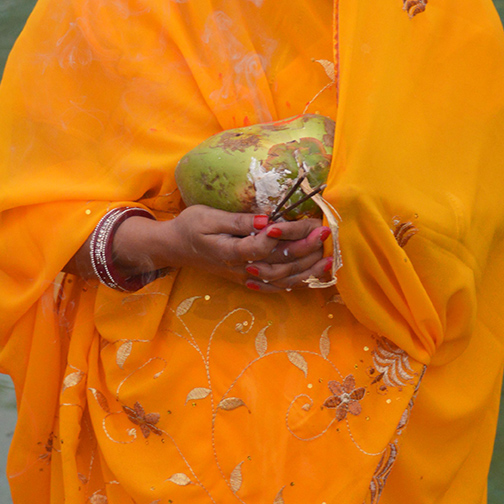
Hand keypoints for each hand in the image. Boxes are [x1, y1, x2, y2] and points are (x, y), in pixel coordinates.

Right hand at [112, 206, 331, 291]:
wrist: (175, 247)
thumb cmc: (190, 226)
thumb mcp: (208, 216)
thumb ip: (238, 220)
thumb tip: (267, 220)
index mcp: (228, 250)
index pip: (260, 247)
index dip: (283, 236)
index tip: (304, 221)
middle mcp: (239, 268)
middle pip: (277, 264)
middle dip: (304, 250)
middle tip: (324, 234)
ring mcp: (244, 277)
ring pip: (280, 279)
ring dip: (306, 270)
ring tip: (328, 259)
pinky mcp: (247, 280)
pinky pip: (275, 287)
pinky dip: (295, 284)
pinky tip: (312, 278)